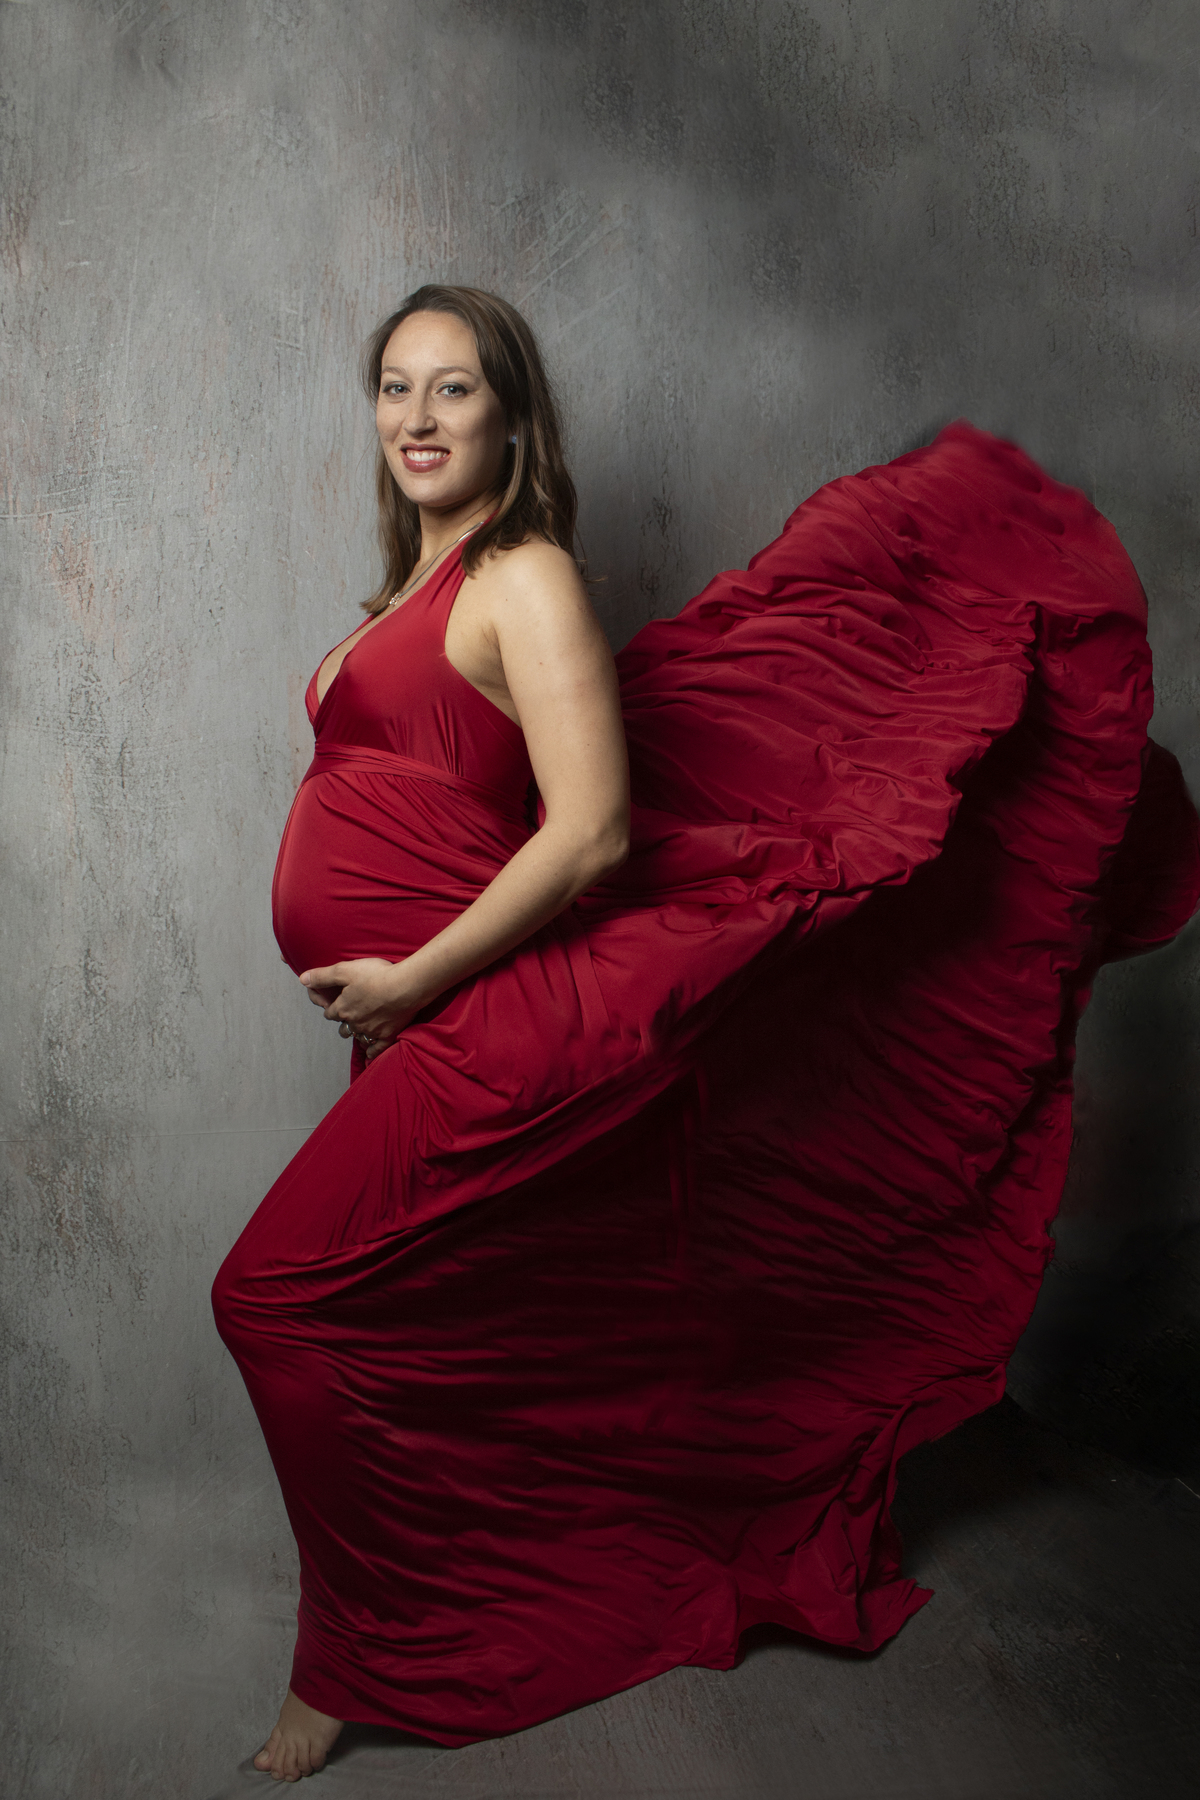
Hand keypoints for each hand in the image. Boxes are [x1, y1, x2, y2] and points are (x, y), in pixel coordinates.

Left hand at [299, 958, 424, 1060]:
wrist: (406, 986)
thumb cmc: (377, 975)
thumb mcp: (345, 969)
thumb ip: (323, 976)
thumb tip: (303, 979)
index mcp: (343, 1008)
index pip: (330, 1012)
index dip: (331, 1007)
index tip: (334, 1004)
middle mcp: (355, 1022)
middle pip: (343, 1027)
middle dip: (344, 1021)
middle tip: (348, 1015)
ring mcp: (372, 1031)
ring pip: (358, 1037)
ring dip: (356, 1033)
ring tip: (359, 1029)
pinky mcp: (388, 1035)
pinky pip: (377, 1048)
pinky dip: (372, 1051)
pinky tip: (370, 1054)